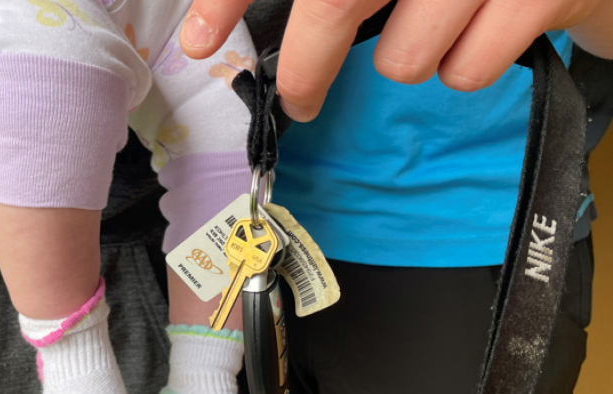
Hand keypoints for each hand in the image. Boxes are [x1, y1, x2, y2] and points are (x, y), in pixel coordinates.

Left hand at [180, 0, 610, 121]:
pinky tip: (482, 35)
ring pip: (405, 56)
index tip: (197, 39)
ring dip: (409, 58)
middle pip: (334, 4)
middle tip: (299, 98)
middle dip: (305, 68)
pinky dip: (464, 67)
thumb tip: (232, 20)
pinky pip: (467, 70)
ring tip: (434, 30)